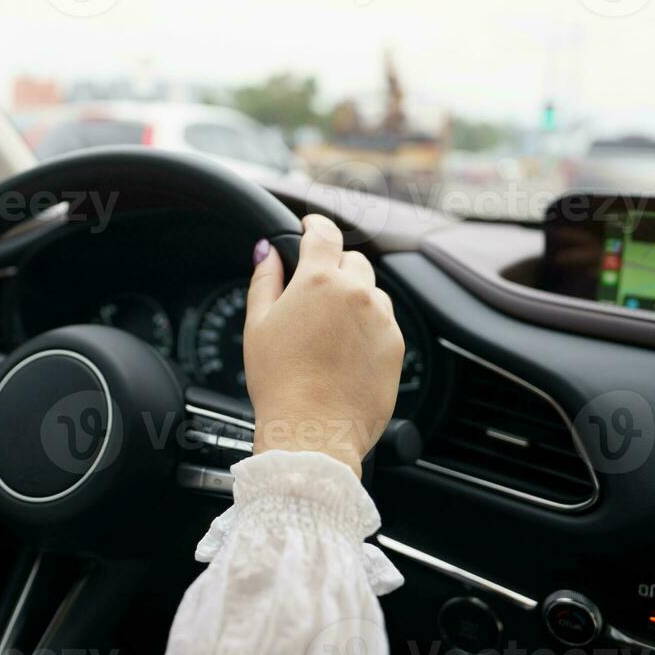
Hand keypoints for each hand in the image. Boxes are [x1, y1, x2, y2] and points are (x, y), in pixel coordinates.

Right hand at [243, 215, 404, 476]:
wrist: (313, 431)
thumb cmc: (279, 382)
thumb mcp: (257, 324)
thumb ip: (265, 279)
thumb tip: (269, 251)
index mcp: (319, 280)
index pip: (325, 232)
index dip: (315, 224)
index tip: (310, 226)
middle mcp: (357, 293)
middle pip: (351, 260)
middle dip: (333, 267)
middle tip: (312, 293)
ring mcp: (381, 319)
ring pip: (371, 291)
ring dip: (353, 297)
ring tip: (328, 330)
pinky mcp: (396, 345)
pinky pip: (383, 321)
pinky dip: (367, 326)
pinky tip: (344, 351)